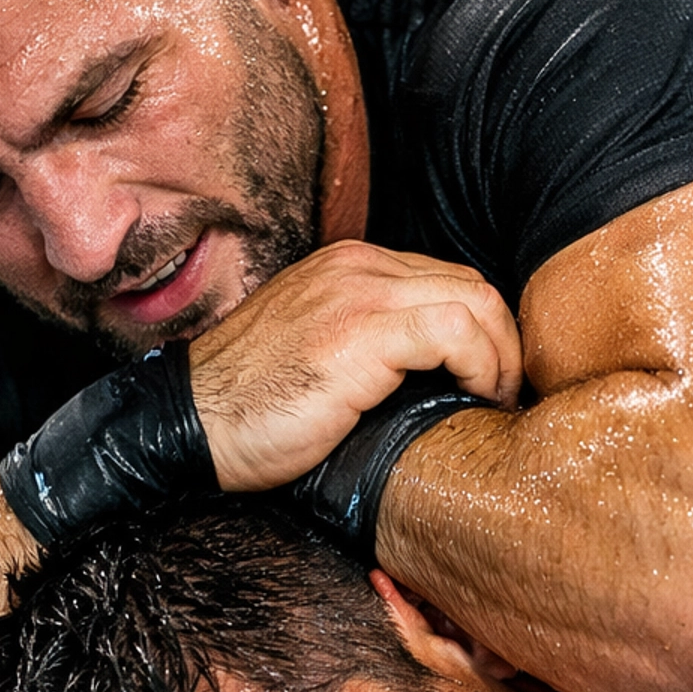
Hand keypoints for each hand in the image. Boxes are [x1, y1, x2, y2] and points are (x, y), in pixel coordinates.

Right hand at [188, 241, 521, 490]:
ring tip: (494, 402)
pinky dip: (482, 366)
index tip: (491, 381)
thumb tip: (441, 375)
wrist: (188, 424)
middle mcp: (357, 267)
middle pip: (472, 285)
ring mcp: (358, 294)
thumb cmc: (249, 408)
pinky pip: (457, 332)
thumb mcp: (321, 357)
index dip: (485, 330)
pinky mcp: (361, 332)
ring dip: (501, 357)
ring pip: (475, 301)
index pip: (449, 280)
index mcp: (349, 268)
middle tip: (503, 396)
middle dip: (504, 342)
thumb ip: (373, 344)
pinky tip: (474, 399)